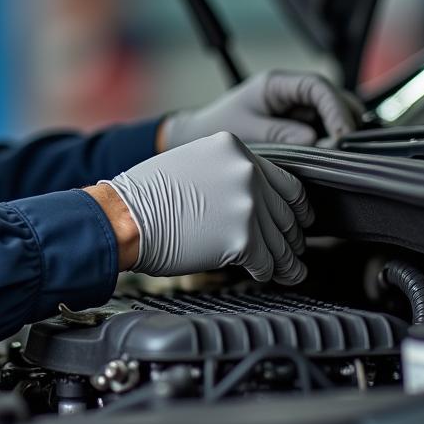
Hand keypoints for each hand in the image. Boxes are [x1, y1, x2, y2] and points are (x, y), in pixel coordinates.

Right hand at [87, 131, 314, 282]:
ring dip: (285, 260)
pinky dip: (266, 272)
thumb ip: (226, 173)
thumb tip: (250, 197)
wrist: (124, 217)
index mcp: (233, 149)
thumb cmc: (145, 195)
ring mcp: (247, 205)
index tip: (299, 219)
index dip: (294, 206)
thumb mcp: (191, 162)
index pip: (284, 181)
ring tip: (289, 271)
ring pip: (280, 241)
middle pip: (286, 213)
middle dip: (290, 236)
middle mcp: (246, 172)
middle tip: (292, 249)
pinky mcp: (243, 239)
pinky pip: (267, 263)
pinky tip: (262, 275)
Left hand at [158, 70, 358, 149]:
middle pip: (332, 97)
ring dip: (340, 131)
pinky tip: (333, 156)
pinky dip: (331, 140)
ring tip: (341, 154)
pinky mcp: (298, 124)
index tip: (342, 134)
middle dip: (345, 120)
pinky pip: (323, 128)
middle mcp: (290, 91)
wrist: (199, 135)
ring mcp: (296, 107)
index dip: (335, 108)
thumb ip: (279, 134)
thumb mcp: (246, 131)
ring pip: (332, 113)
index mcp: (276, 83)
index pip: (317, 86)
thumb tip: (313, 140)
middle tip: (348, 149)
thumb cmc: (217, 127)